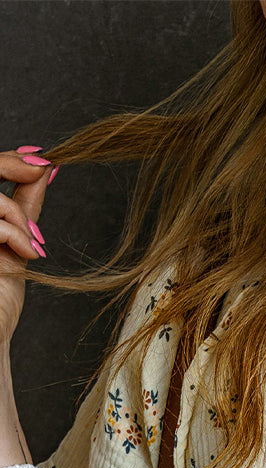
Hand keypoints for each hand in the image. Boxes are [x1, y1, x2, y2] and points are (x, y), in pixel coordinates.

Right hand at [0, 146, 54, 342]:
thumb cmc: (0, 296)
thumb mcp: (15, 241)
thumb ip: (24, 205)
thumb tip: (46, 168)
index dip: (8, 158)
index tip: (40, 160)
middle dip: (11, 165)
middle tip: (40, 169)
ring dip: (18, 216)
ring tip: (32, 245)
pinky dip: (15, 234)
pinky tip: (30, 254)